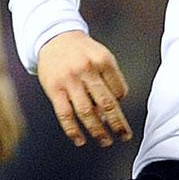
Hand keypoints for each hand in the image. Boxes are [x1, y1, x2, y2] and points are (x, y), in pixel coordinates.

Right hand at [37, 30, 132, 146]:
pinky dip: (73, 130)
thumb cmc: (81, 52)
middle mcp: (87, 70)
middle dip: (118, 124)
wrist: (54, 38)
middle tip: (124, 137)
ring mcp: (70, 80)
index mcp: (103, 61)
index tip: (116, 111)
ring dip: (97, 130)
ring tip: (105, 141)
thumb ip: (108, 81)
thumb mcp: (100, 56)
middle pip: (106, 103)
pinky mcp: (54, 89)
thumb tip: (109, 114)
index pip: (119, 90)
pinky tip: (80, 140)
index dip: (120, 103)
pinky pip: (65, 114)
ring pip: (86, 111)